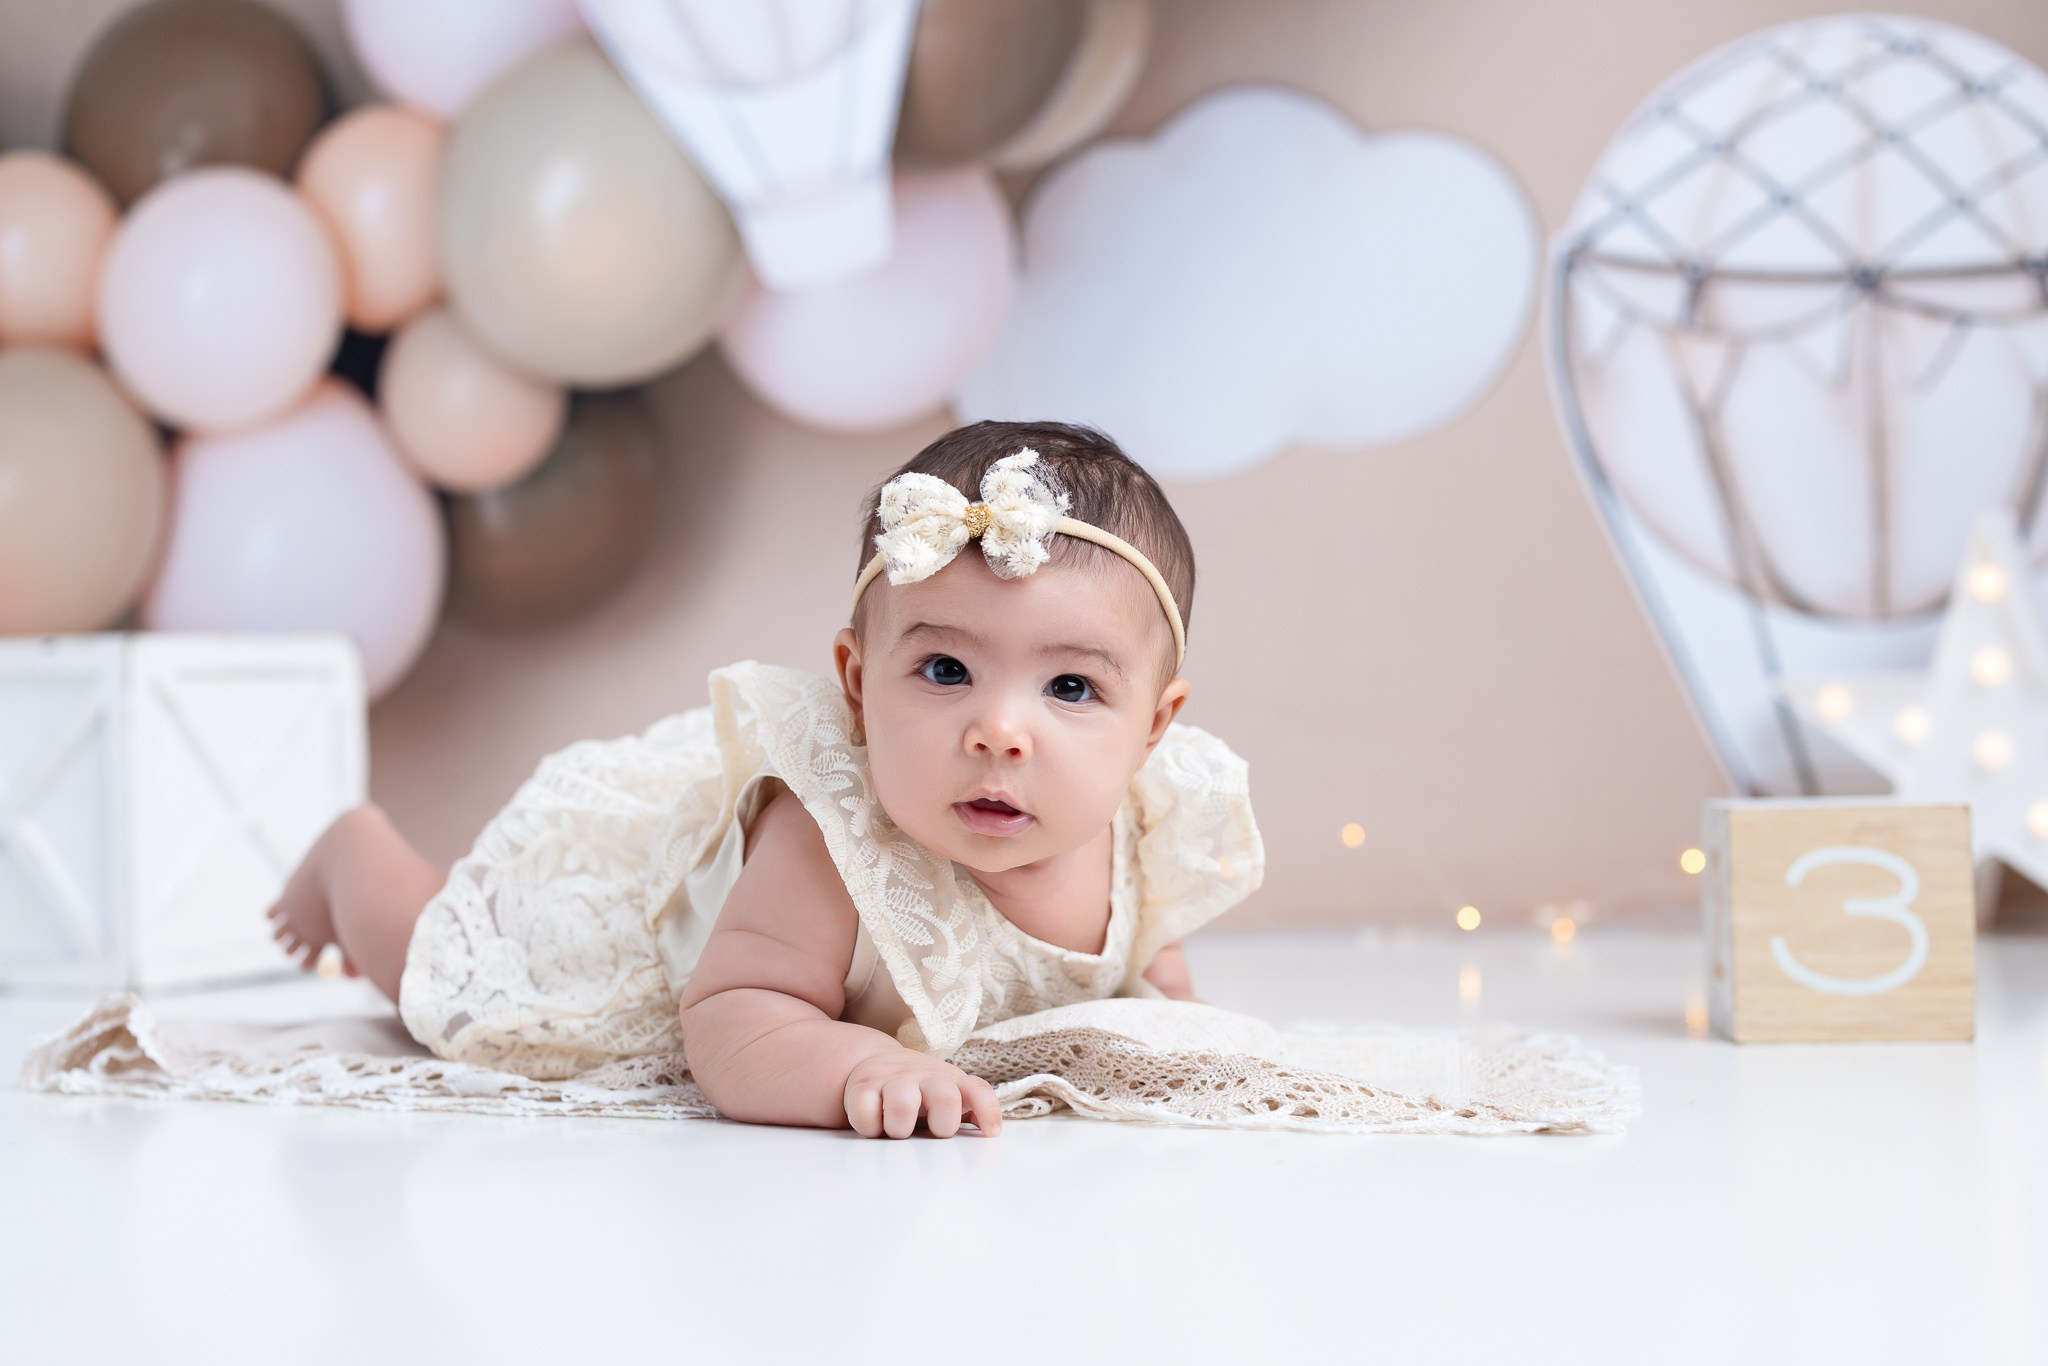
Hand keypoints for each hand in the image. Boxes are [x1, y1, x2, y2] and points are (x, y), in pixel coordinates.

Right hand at [843, 1049, 1003, 1138]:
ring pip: (902, 1107)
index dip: (988, 1111)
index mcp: (949, 1080)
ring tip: (897, 1129)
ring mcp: (892, 1079)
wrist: (878, 1063)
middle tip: (932, 1131)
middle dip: (943, 1125)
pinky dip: (869, 1127)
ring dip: (900, 1129)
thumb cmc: (920, 1090)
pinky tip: (874, 1123)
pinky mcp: (862, 1087)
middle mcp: (924, 1076)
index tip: (991, 1134)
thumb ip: (969, 1111)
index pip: (977, 1090)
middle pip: (946, 1099)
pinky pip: (865, 1115)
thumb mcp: (947, 1094)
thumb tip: (990, 1133)